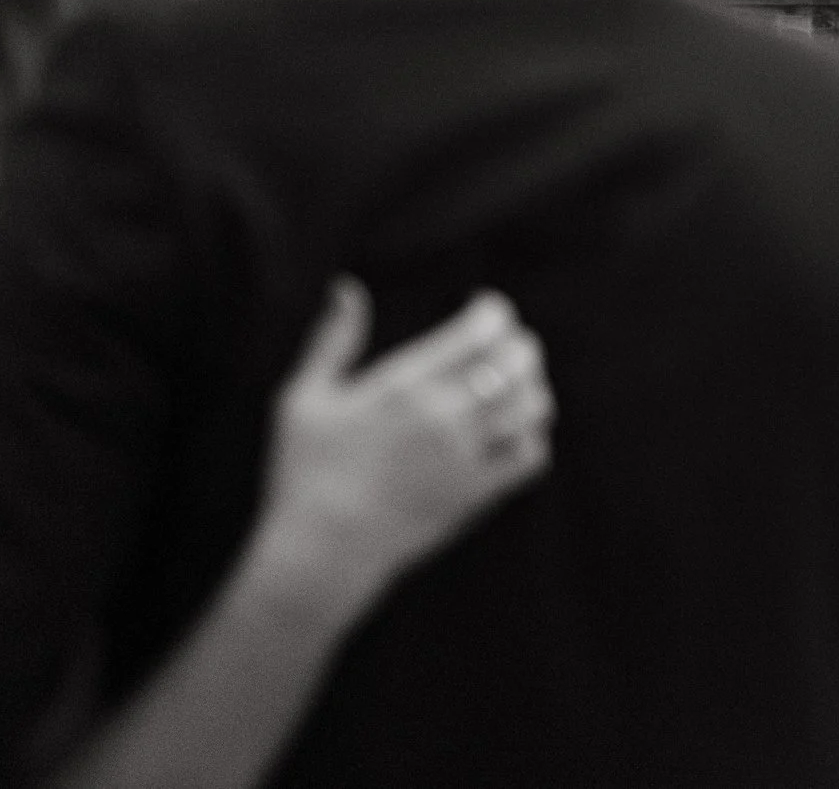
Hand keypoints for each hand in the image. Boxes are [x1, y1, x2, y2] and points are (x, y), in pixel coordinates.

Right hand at [253, 278, 553, 603]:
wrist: (321, 550)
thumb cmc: (304, 472)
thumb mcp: (305, 398)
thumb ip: (332, 340)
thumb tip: (347, 287)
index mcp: (403, 385)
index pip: (478, 331)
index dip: (494, 313)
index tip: (487, 310)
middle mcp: (442, 417)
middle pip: (514, 363)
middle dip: (521, 345)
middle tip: (512, 344)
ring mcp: (463, 457)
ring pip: (530, 407)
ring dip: (532, 388)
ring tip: (520, 383)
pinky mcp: (474, 494)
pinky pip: (529, 458)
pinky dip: (533, 437)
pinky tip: (517, 431)